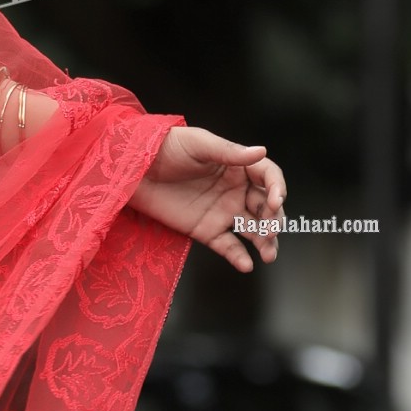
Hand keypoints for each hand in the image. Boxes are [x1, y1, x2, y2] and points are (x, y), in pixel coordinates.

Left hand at [129, 125, 284, 272]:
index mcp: (238, 167)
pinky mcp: (206, 230)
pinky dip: (238, 256)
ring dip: (265, 242)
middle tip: (271, 231)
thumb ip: (229, 152)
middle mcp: (235, 190)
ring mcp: (222, 212)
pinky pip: (227, 246)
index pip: (268, 177)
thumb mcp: (198, 145)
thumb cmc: (166, 148)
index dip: (277, 188)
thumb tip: (262, 151)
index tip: (275, 201)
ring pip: (252, 229)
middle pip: (265, 207)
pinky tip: (246, 265)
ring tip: (269, 254)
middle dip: (273, 220)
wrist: (133, 170)